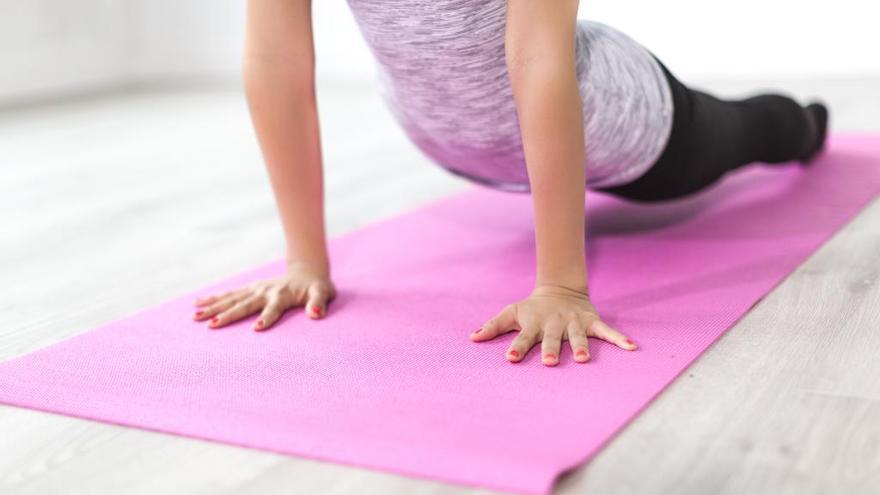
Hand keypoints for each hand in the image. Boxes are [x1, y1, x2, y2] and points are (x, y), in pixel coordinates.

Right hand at [192, 262, 335, 330]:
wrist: (308, 271)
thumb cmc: (317, 287)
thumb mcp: (324, 293)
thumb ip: (319, 303)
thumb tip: (316, 314)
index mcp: (283, 295)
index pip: (274, 309)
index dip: (266, 318)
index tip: (256, 328)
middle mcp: (265, 291)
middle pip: (245, 305)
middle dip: (228, 315)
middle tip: (211, 325)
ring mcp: (256, 289)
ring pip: (231, 299)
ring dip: (214, 307)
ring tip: (195, 316)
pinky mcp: (250, 288)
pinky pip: (229, 293)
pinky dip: (214, 298)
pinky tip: (198, 303)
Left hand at [470, 284, 636, 365]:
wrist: (560, 289)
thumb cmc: (532, 308)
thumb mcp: (511, 312)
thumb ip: (493, 326)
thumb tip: (471, 338)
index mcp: (534, 324)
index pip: (523, 337)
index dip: (516, 347)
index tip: (510, 358)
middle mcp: (554, 324)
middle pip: (552, 339)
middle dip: (550, 350)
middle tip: (548, 362)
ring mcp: (574, 323)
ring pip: (578, 336)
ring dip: (581, 347)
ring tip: (584, 360)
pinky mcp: (591, 322)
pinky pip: (607, 331)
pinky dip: (619, 339)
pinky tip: (631, 348)